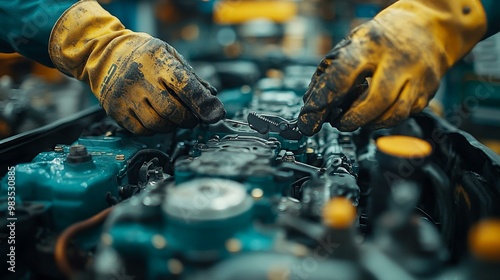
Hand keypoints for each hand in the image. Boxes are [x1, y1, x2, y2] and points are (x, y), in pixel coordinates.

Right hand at [49, 0, 224, 133]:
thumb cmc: (143, 55)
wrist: (103, 52)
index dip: (203, 104)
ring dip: (172, 126)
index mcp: (158, 61)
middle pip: (172, 111)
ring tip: (173, 118)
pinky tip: (156, 119)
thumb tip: (212, 99)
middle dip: (188, 119)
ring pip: (157, 124)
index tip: (215, 114)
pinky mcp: (115, 109)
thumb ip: (191, 78)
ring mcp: (125, 95)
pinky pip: (141, 130)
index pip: (186, 86)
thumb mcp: (170, 55)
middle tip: (192, 118)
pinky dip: (154, 130)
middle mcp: (140, 78)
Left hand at [298, 0, 486, 135]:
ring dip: (370, 124)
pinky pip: (406, 115)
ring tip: (357, 121)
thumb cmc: (382, 38)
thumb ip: (332, 71)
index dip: (323, 101)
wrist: (429, 26)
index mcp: (371, 45)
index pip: (342, 76)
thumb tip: (312, 102)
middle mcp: (397, 60)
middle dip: (352, 119)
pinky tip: (376, 115)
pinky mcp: (428, 91)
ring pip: (394, 114)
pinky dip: (386, 121)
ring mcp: (417, 77)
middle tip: (339, 123)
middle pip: (375, 101)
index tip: (310, 119)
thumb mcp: (353, 42)